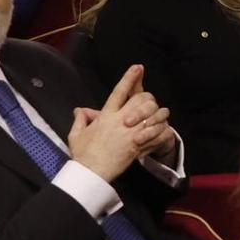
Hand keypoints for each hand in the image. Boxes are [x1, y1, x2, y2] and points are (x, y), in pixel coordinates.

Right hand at [66, 65, 168, 181]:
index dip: (129, 78)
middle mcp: (119, 121)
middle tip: (150, 102)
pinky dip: (162, 130)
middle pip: (141, 100)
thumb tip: (79, 110)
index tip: (138, 67)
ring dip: (159, 114)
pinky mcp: (138, 145)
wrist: (91, 172)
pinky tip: (163, 130)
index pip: (118, 92)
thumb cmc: (83, 154)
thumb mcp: (76, 134)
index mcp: (105, 116)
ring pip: (152, 115)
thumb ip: (80, 119)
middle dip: (148, 99)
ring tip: (162, 114)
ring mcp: (130, 133)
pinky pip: (156, 133)